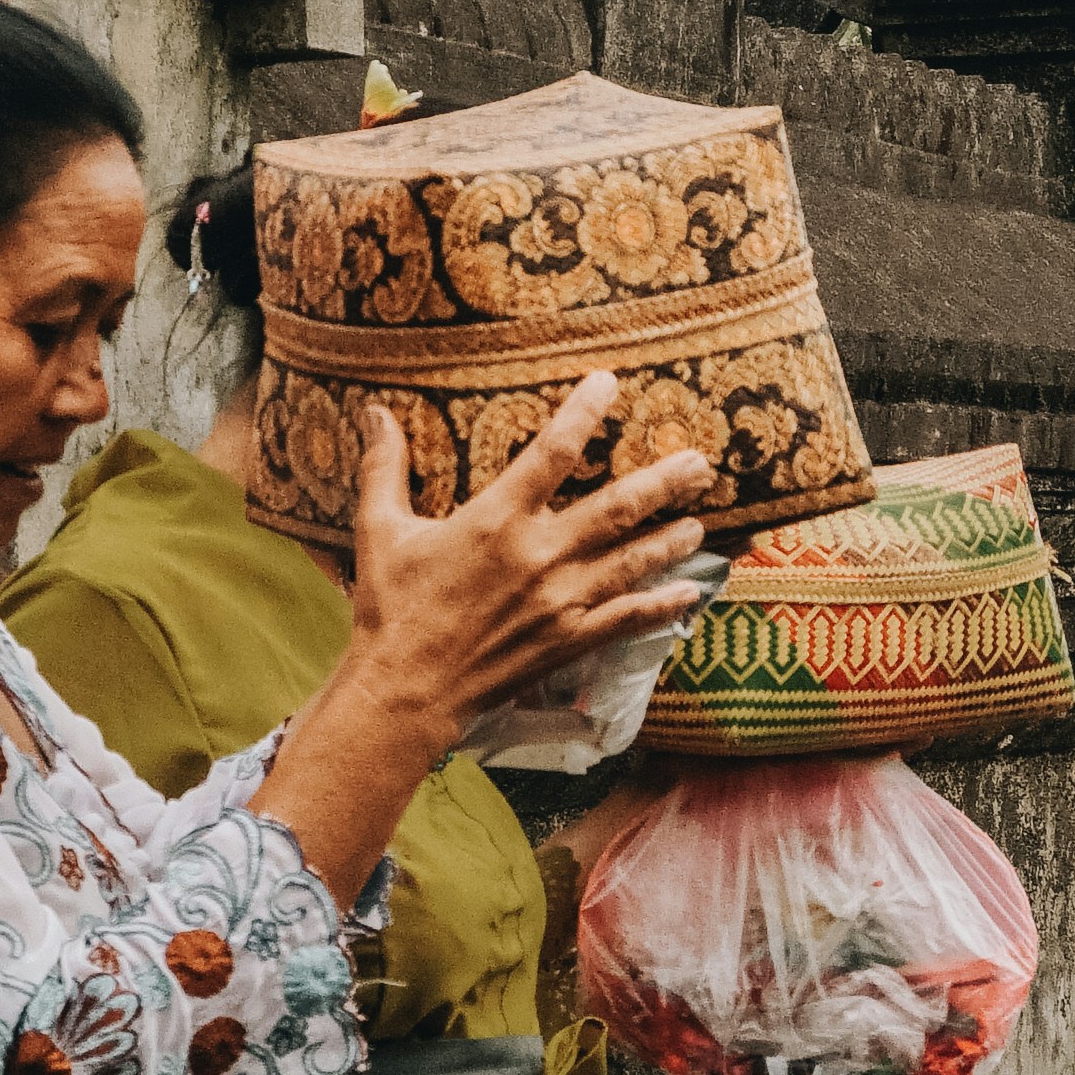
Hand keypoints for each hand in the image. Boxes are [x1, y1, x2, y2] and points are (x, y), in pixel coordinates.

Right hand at [345, 373, 712, 741]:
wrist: (406, 690)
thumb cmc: (391, 608)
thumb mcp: (380, 530)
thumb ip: (384, 468)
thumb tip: (374, 412)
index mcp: (496, 518)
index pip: (553, 452)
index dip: (584, 413)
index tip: (611, 384)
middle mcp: (539, 555)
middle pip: (617, 508)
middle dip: (663, 482)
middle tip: (700, 461)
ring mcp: (561, 601)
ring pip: (632, 561)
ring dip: (671, 539)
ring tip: (700, 520)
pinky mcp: (569, 641)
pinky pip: (628, 619)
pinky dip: (663, 605)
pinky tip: (691, 592)